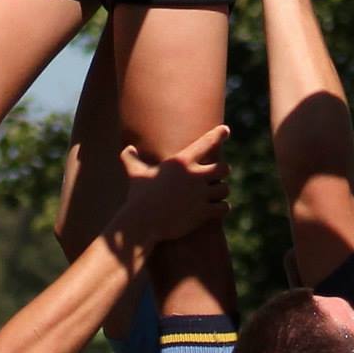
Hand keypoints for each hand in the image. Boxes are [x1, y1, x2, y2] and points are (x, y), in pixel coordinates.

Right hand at [118, 127, 230, 242]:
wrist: (141, 222)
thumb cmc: (138, 197)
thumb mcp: (136, 175)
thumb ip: (131, 159)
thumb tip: (127, 149)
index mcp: (181, 161)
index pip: (206, 142)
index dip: (218, 134)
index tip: (226, 130)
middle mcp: (194, 175)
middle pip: (223, 168)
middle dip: (221, 172)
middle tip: (217, 176)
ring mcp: (200, 194)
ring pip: (224, 189)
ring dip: (220, 193)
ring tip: (215, 195)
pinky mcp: (203, 212)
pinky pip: (223, 207)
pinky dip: (222, 208)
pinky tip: (217, 209)